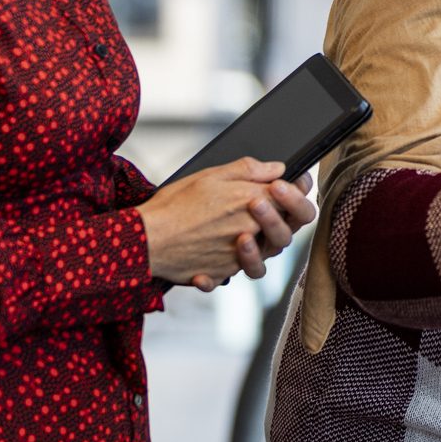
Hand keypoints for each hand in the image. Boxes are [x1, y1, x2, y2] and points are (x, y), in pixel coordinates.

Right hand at [138, 159, 317, 291]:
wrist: (145, 241)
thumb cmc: (173, 206)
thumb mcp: (211, 175)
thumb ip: (249, 170)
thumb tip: (278, 168)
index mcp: (253, 202)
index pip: (292, 198)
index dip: (295, 191)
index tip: (286, 186)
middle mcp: (252, 231)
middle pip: (287, 228)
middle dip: (280, 214)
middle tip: (260, 204)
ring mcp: (240, 255)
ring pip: (268, 253)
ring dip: (260, 240)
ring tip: (242, 232)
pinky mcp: (224, 272)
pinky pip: (239, 271)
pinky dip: (231, 264)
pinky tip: (220, 255)